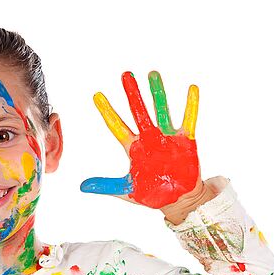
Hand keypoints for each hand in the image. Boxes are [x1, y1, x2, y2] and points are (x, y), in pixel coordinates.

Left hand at [80, 70, 201, 208]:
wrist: (178, 199)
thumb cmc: (153, 193)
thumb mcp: (127, 190)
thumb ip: (106, 185)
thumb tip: (82, 186)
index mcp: (134, 148)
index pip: (117, 126)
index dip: (108, 112)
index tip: (97, 96)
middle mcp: (149, 137)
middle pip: (138, 111)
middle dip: (132, 94)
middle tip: (125, 75)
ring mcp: (167, 137)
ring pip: (161, 110)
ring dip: (157, 93)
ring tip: (152, 74)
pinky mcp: (185, 140)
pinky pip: (189, 119)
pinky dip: (191, 105)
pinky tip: (192, 89)